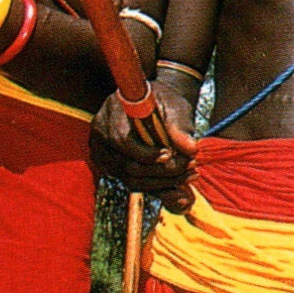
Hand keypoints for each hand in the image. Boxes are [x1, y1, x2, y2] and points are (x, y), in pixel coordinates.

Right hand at [89, 81, 199, 209]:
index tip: (170, 154)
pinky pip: (135, 184)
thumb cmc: (167, 102)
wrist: (160, 107)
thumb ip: (180, 127)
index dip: (147, 154)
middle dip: (162, 171)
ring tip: (191, 175)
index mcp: (112, 114)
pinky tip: (180, 190)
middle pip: (128, 166)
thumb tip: (191, 149)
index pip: (122, 141)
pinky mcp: (113, 169)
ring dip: (164, 183)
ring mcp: (104, 156)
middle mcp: (102, 137)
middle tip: (191, 166)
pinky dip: (158, 188)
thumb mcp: (176, 107)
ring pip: (132, 181)